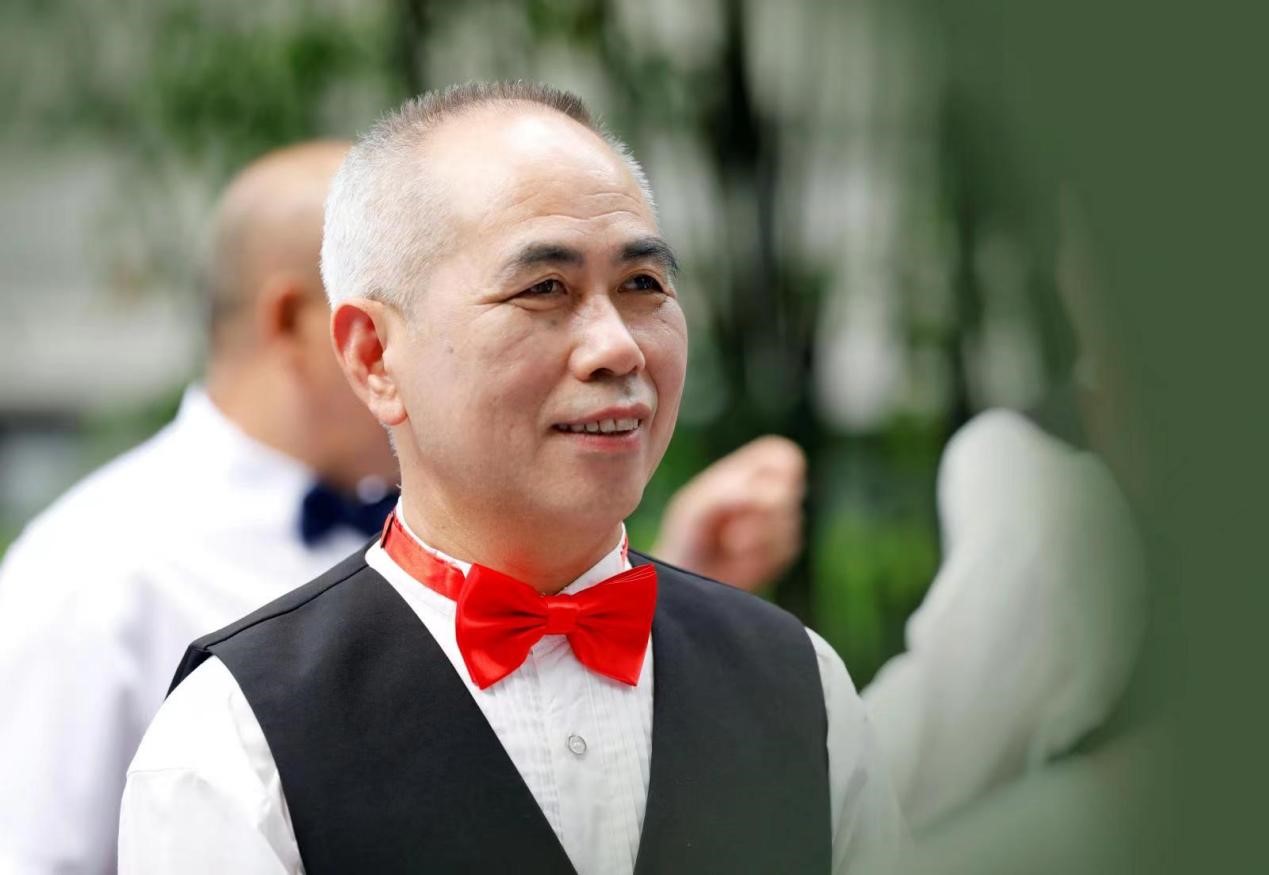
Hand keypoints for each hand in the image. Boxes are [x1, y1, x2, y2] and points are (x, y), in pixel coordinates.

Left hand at [652, 436, 805, 591]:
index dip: (781, 471)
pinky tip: (741, 559)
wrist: (691, 575)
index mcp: (747, 471)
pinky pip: (788, 550)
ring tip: (730, 546)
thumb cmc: (688, 535)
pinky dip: (762, 557)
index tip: (754, 493)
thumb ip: (728, 492)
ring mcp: (778, 521)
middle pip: (792, 492)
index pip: (783, 454)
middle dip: (763, 514)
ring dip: (757, 539)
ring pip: (791, 524)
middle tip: (733, 531)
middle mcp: (768, 492)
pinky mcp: (783, 550)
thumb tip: (765, 497)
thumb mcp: (697, 508)